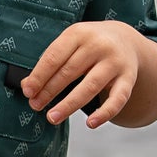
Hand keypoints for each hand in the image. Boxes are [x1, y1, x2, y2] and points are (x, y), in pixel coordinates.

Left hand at [20, 20, 141, 128]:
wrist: (125, 39)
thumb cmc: (89, 45)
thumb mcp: (70, 45)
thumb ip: (50, 63)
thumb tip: (28, 87)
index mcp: (79, 33)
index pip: (54, 57)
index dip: (39, 76)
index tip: (28, 92)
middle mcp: (98, 45)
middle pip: (69, 71)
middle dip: (49, 91)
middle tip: (35, 106)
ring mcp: (115, 62)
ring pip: (90, 86)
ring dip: (69, 104)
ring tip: (52, 118)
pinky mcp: (128, 78)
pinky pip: (117, 99)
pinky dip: (105, 113)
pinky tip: (91, 123)